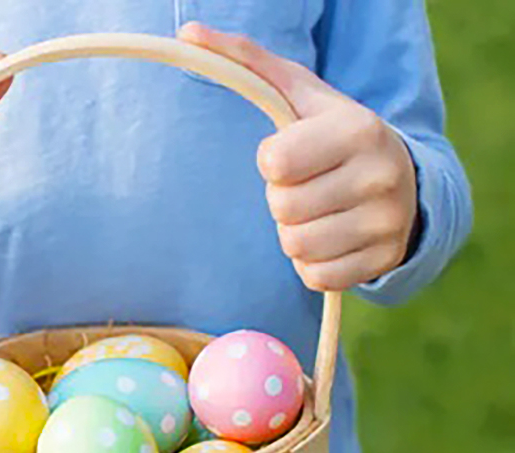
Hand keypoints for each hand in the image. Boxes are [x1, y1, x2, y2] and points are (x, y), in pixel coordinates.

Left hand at [180, 23, 419, 290]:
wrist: (405, 182)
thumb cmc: (332, 134)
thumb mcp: (298, 94)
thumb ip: (245, 62)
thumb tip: (188, 34)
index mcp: (358, 129)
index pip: (275, 164)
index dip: (273, 162)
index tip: (293, 153)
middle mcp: (380, 175)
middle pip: (283, 209)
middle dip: (283, 200)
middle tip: (308, 185)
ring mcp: (386, 222)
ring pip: (297, 246)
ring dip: (294, 234)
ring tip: (319, 210)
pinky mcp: (383, 261)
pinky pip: (315, 276)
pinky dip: (311, 263)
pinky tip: (331, 237)